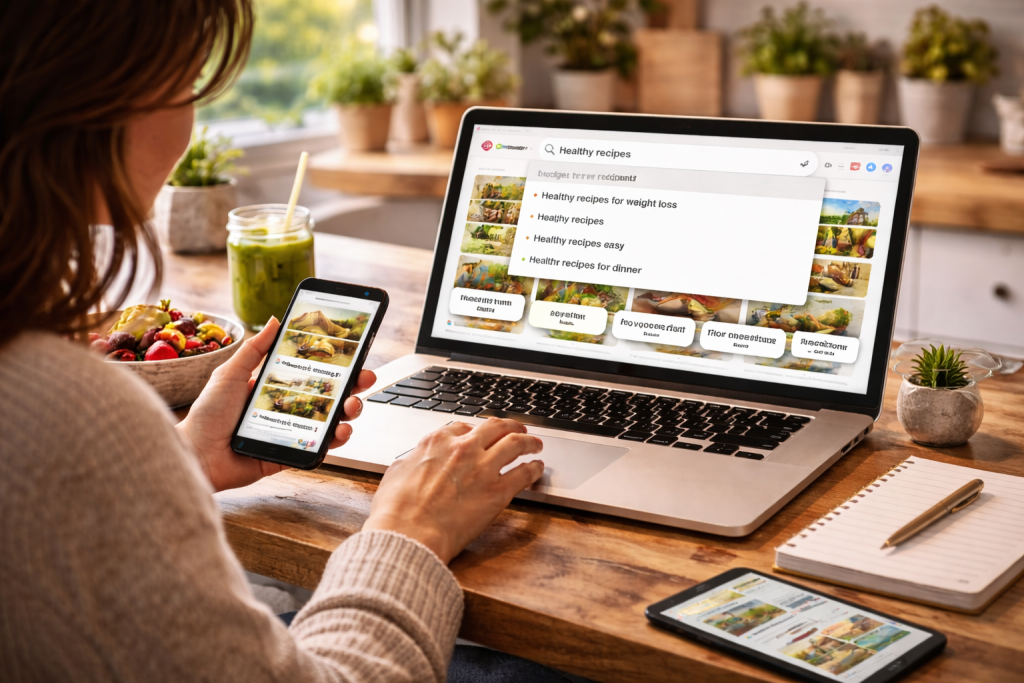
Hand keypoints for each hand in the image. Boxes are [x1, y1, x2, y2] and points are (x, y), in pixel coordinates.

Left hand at [176, 317, 376, 491]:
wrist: (196, 454)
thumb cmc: (207, 414)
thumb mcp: (230, 374)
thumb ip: (255, 349)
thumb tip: (276, 320)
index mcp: (277, 387)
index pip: (313, 372)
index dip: (336, 364)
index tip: (354, 353)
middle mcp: (289, 408)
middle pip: (330, 395)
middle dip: (353, 386)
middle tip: (364, 378)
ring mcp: (293, 432)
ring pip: (332, 421)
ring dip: (350, 411)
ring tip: (352, 406)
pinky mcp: (292, 455)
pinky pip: (320, 448)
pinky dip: (336, 440)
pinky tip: (341, 431)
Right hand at [362, 418, 543, 563]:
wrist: (409, 533)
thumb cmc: (397, 510)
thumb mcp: (396, 473)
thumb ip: (411, 461)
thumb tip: (413, 462)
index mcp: (437, 442)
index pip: (463, 428)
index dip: (474, 432)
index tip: (479, 437)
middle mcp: (463, 448)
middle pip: (495, 428)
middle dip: (509, 426)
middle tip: (517, 430)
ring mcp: (483, 468)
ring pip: (516, 443)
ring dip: (529, 442)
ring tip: (535, 445)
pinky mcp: (498, 492)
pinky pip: (524, 473)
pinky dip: (534, 469)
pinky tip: (537, 469)